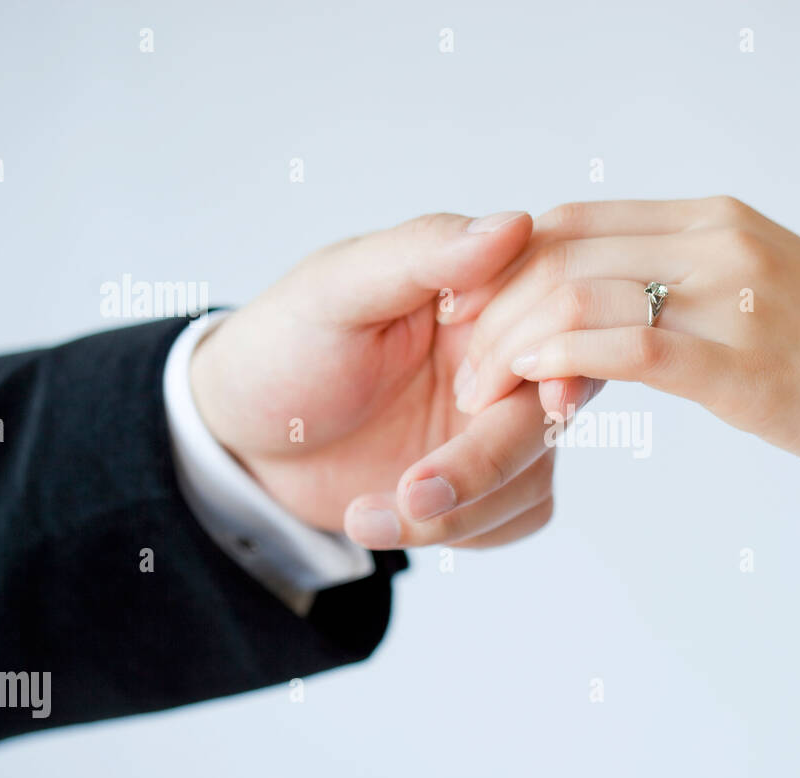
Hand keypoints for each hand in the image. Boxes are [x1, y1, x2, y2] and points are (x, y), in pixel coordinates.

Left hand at [189, 211, 576, 549]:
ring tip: (364, 515)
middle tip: (410, 490)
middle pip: (549, 413)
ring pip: (533, 479)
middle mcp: (505, 360)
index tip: (471, 394)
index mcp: (483, 294)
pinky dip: (459, 533)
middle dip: (483, 463)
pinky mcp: (490, 485)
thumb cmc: (281, 349)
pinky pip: (519, 517)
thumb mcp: (336, 289)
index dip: (527, 361)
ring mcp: (499, 425)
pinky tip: (389, 518)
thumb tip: (513, 223)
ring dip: (456, 514)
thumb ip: (422, 254)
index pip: (557, 314)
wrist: (242, 441)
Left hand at [451, 197, 799, 484]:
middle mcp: (715, 242)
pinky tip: (534, 396)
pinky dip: (562, 365)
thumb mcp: (771, 295)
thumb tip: (628, 306)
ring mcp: (729, 296)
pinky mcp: (740, 361)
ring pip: (576, 293)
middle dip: (487, 307)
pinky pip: (624, 346)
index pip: (574, 219)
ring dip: (511, 344)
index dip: (502, 261)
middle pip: (557, 250)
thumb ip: (698, 286)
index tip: (466, 311)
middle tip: (461, 365)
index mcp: (715, 222)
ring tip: (483, 396)